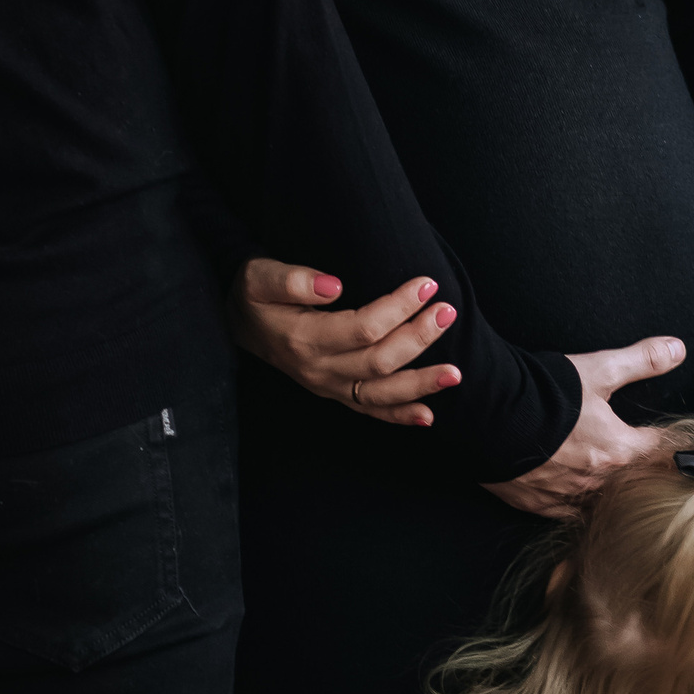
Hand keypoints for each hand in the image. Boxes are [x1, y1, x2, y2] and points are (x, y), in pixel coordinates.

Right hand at [228, 257, 462, 426]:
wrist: (237, 321)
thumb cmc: (254, 294)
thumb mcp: (260, 277)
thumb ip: (292, 280)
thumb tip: (332, 285)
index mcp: (303, 339)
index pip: (363, 328)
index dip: (398, 308)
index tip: (425, 285)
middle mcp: (319, 370)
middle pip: (380, 360)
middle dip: (419, 337)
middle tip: (447, 311)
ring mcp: (328, 387)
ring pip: (381, 393)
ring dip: (421, 384)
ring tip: (455, 372)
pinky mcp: (335, 394)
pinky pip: (370, 411)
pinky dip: (400, 416)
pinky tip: (429, 415)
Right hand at [482, 338, 688, 516]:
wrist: (488, 413)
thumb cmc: (544, 393)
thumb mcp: (598, 369)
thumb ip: (641, 360)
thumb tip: (677, 349)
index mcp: (619, 450)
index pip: (662, 453)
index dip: (673, 447)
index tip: (685, 449)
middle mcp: (598, 481)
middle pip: (633, 484)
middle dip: (642, 475)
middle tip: (650, 470)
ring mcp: (567, 496)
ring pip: (601, 504)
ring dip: (610, 494)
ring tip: (613, 484)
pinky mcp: (538, 504)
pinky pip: (567, 514)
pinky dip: (575, 505)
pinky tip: (576, 497)